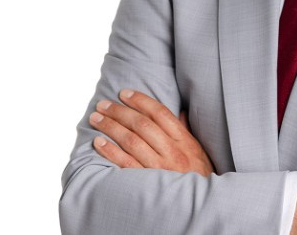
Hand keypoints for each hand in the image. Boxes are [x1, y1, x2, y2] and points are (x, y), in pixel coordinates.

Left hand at [89, 89, 214, 176]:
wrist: (200, 203)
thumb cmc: (198, 174)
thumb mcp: (197, 150)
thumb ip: (185, 130)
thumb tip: (178, 112)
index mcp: (183, 140)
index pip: (160, 113)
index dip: (140, 100)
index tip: (124, 93)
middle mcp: (171, 150)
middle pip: (142, 124)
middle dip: (120, 111)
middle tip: (103, 104)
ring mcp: (158, 167)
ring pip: (131, 141)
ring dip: (111, 127)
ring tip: (96, 118)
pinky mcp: (147, 183)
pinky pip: (125, 164)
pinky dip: (110, 151)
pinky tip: (99, 142)